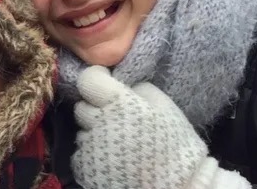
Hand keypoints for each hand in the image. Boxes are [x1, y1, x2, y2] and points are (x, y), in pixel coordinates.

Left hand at [71, 65, 249, 188]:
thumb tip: (117, 80)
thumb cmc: (172, 142)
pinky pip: (81, 150)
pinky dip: (93, 151)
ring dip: (95, 131)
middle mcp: (99, 123)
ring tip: (118, 140)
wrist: (175, 185)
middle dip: (96, 108)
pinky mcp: (84, 165)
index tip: (105, 82)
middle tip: (116, 118)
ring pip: (82, 128)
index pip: (88, 79)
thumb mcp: (162, 104)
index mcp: (119, 104)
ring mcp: (89, 146)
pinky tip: (113, 156)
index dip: (96, 79)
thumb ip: (135, 87)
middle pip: (82, 106)